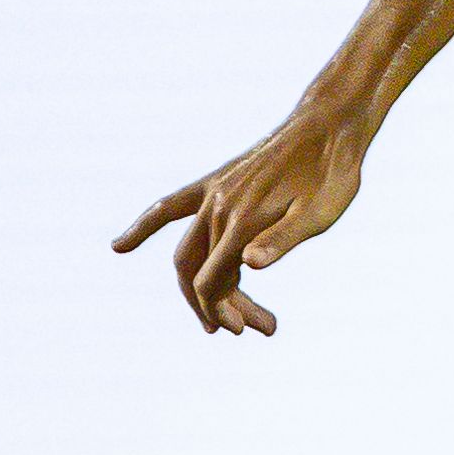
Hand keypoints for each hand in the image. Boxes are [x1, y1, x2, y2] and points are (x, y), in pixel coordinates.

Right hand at [114, 107, 370, 333]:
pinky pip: (170, 208)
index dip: (222, 309)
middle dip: (217, 306)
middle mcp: (218, 208)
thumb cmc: (333, 175)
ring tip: (237, 316)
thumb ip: (282, 239)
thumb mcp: (320, 214)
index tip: (244, 329)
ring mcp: (213, 194)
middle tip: (252, 329)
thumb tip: (249, 265)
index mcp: (242, 221)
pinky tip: (120, 247)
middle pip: (199, 271)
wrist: (329, 126)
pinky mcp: (215, 182)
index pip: (212, 280)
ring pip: (191, 250)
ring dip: (204, 286)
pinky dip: (145, 228)